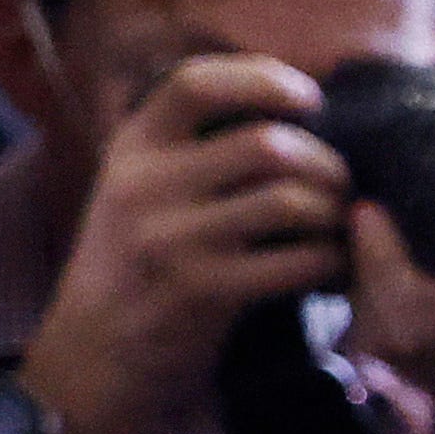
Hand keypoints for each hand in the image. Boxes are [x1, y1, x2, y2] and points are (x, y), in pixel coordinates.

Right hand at [13, 57, 355, 433]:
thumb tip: (282, 111)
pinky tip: (335, 269)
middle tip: (343, 185)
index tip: (309, 97)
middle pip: (267, 144)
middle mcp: (147, 185)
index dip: (261, 78)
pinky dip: (331, 263)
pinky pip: (297, 263)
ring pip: (290, 201)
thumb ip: (187, 151)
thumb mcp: (135, 190)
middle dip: (325, 162)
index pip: (196, 84)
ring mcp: (173, 239)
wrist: (91, 355)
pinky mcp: (203, 292)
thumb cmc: (133, 267)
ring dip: (334, 213)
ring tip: (341, 227)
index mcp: (133, 148)